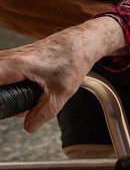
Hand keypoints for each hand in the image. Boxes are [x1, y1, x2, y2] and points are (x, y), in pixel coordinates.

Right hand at [0, 17, 125, 131]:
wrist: (82, 42)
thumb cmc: (73, 60)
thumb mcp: (61, 92)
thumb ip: (43, 112)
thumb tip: (29, 127)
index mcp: (14, 65)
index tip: (5, 103)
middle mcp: (7, 58)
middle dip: (3, 97)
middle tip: (19, 106)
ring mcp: (9, 56)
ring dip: (6, 91)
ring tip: (25, 98)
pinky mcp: (13, 58)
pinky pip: (2, 73)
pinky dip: (9, 84)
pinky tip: (24, 91)